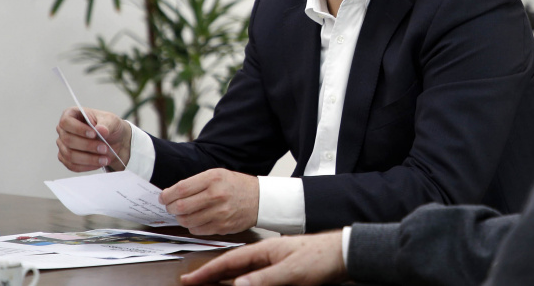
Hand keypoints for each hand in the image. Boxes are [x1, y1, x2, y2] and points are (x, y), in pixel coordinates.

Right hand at [55, 107, 129, 171]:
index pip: (66, 122)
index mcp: (71, 115)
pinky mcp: (67, 158)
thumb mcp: (112, 121)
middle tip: (104, 148)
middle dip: (88, 146)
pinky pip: (72, 165)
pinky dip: (87, 166)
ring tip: (105, 158)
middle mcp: (64, 130)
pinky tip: (99, 163)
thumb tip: (100, 130)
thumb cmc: (109, 126)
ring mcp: (63, 145)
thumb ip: (106, 124)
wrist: (115, 140)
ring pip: (70, 155)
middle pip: (68, 140)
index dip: (78, 129)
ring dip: (89, 159)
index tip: (94, 134)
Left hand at [160, 169, 261, 234]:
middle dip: (170, 208)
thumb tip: (172, 194)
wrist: (260, 199)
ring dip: (180, 218)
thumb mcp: (217, 174)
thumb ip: (196, 183)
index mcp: (213, 178)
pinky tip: (197, 219)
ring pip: (186, 221)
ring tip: (183, 213)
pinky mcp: (222, 227)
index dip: (167, 195)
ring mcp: (219, 213)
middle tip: (170, 206)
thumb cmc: (236, 186)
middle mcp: (216, 195)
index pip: (181, 189)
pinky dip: (192, 225)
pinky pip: (197, 230)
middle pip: (181, 207)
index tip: (163, 197)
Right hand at [180, 231, 347, 285]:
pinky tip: (242, 284)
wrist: (344, 254)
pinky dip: (246, 282)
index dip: (208, 271)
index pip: (230, 261)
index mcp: (265, 251)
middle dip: (213, 275)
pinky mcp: (284, 272)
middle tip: (194, 282)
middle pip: (233, 267)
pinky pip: (258, 278)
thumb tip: (238, 284)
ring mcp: (275, 263)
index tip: (189, 278)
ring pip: (244, 274)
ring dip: (227, 280)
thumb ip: (264, 278)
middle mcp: (267, 256)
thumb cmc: (321, 256)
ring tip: (212, 284)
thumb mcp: (291, 271)